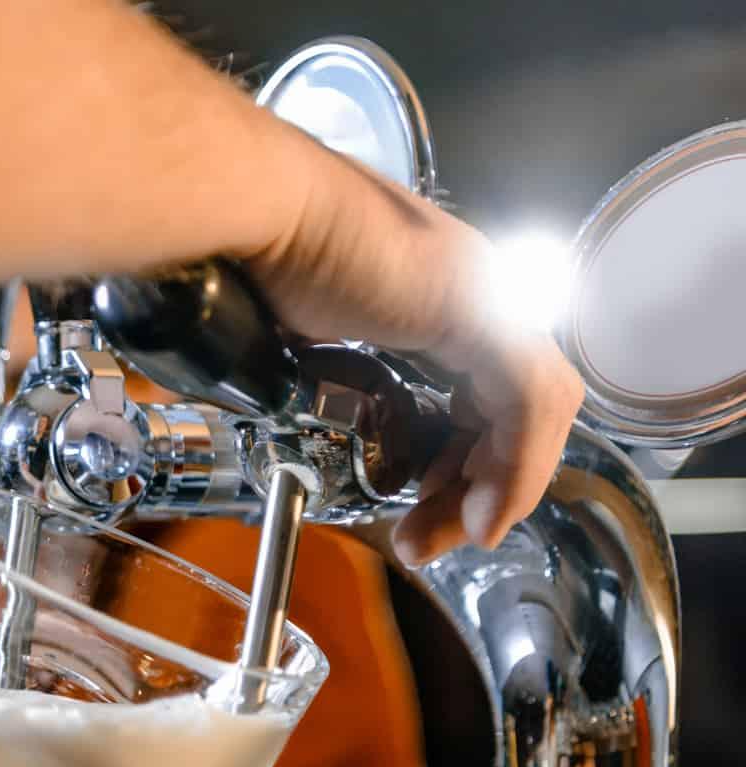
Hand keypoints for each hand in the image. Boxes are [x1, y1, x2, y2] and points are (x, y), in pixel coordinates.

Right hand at [240, 136, 584, 563]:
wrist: (248, 213)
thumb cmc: (249, 254)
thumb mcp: (290, 333)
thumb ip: (314, 367)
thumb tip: (284, 407)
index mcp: (431, 290)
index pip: (479, 389)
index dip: (461, 457)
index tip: (420, 505)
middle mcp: (472, 289)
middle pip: (510, 408)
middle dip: (477, 486)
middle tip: (430, 538)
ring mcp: (484, 296)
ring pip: (532, 410)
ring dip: (500, 487)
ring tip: (455, 536)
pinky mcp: (482, 313)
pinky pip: (528, 404)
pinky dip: (516, 469)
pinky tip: (485, 512)